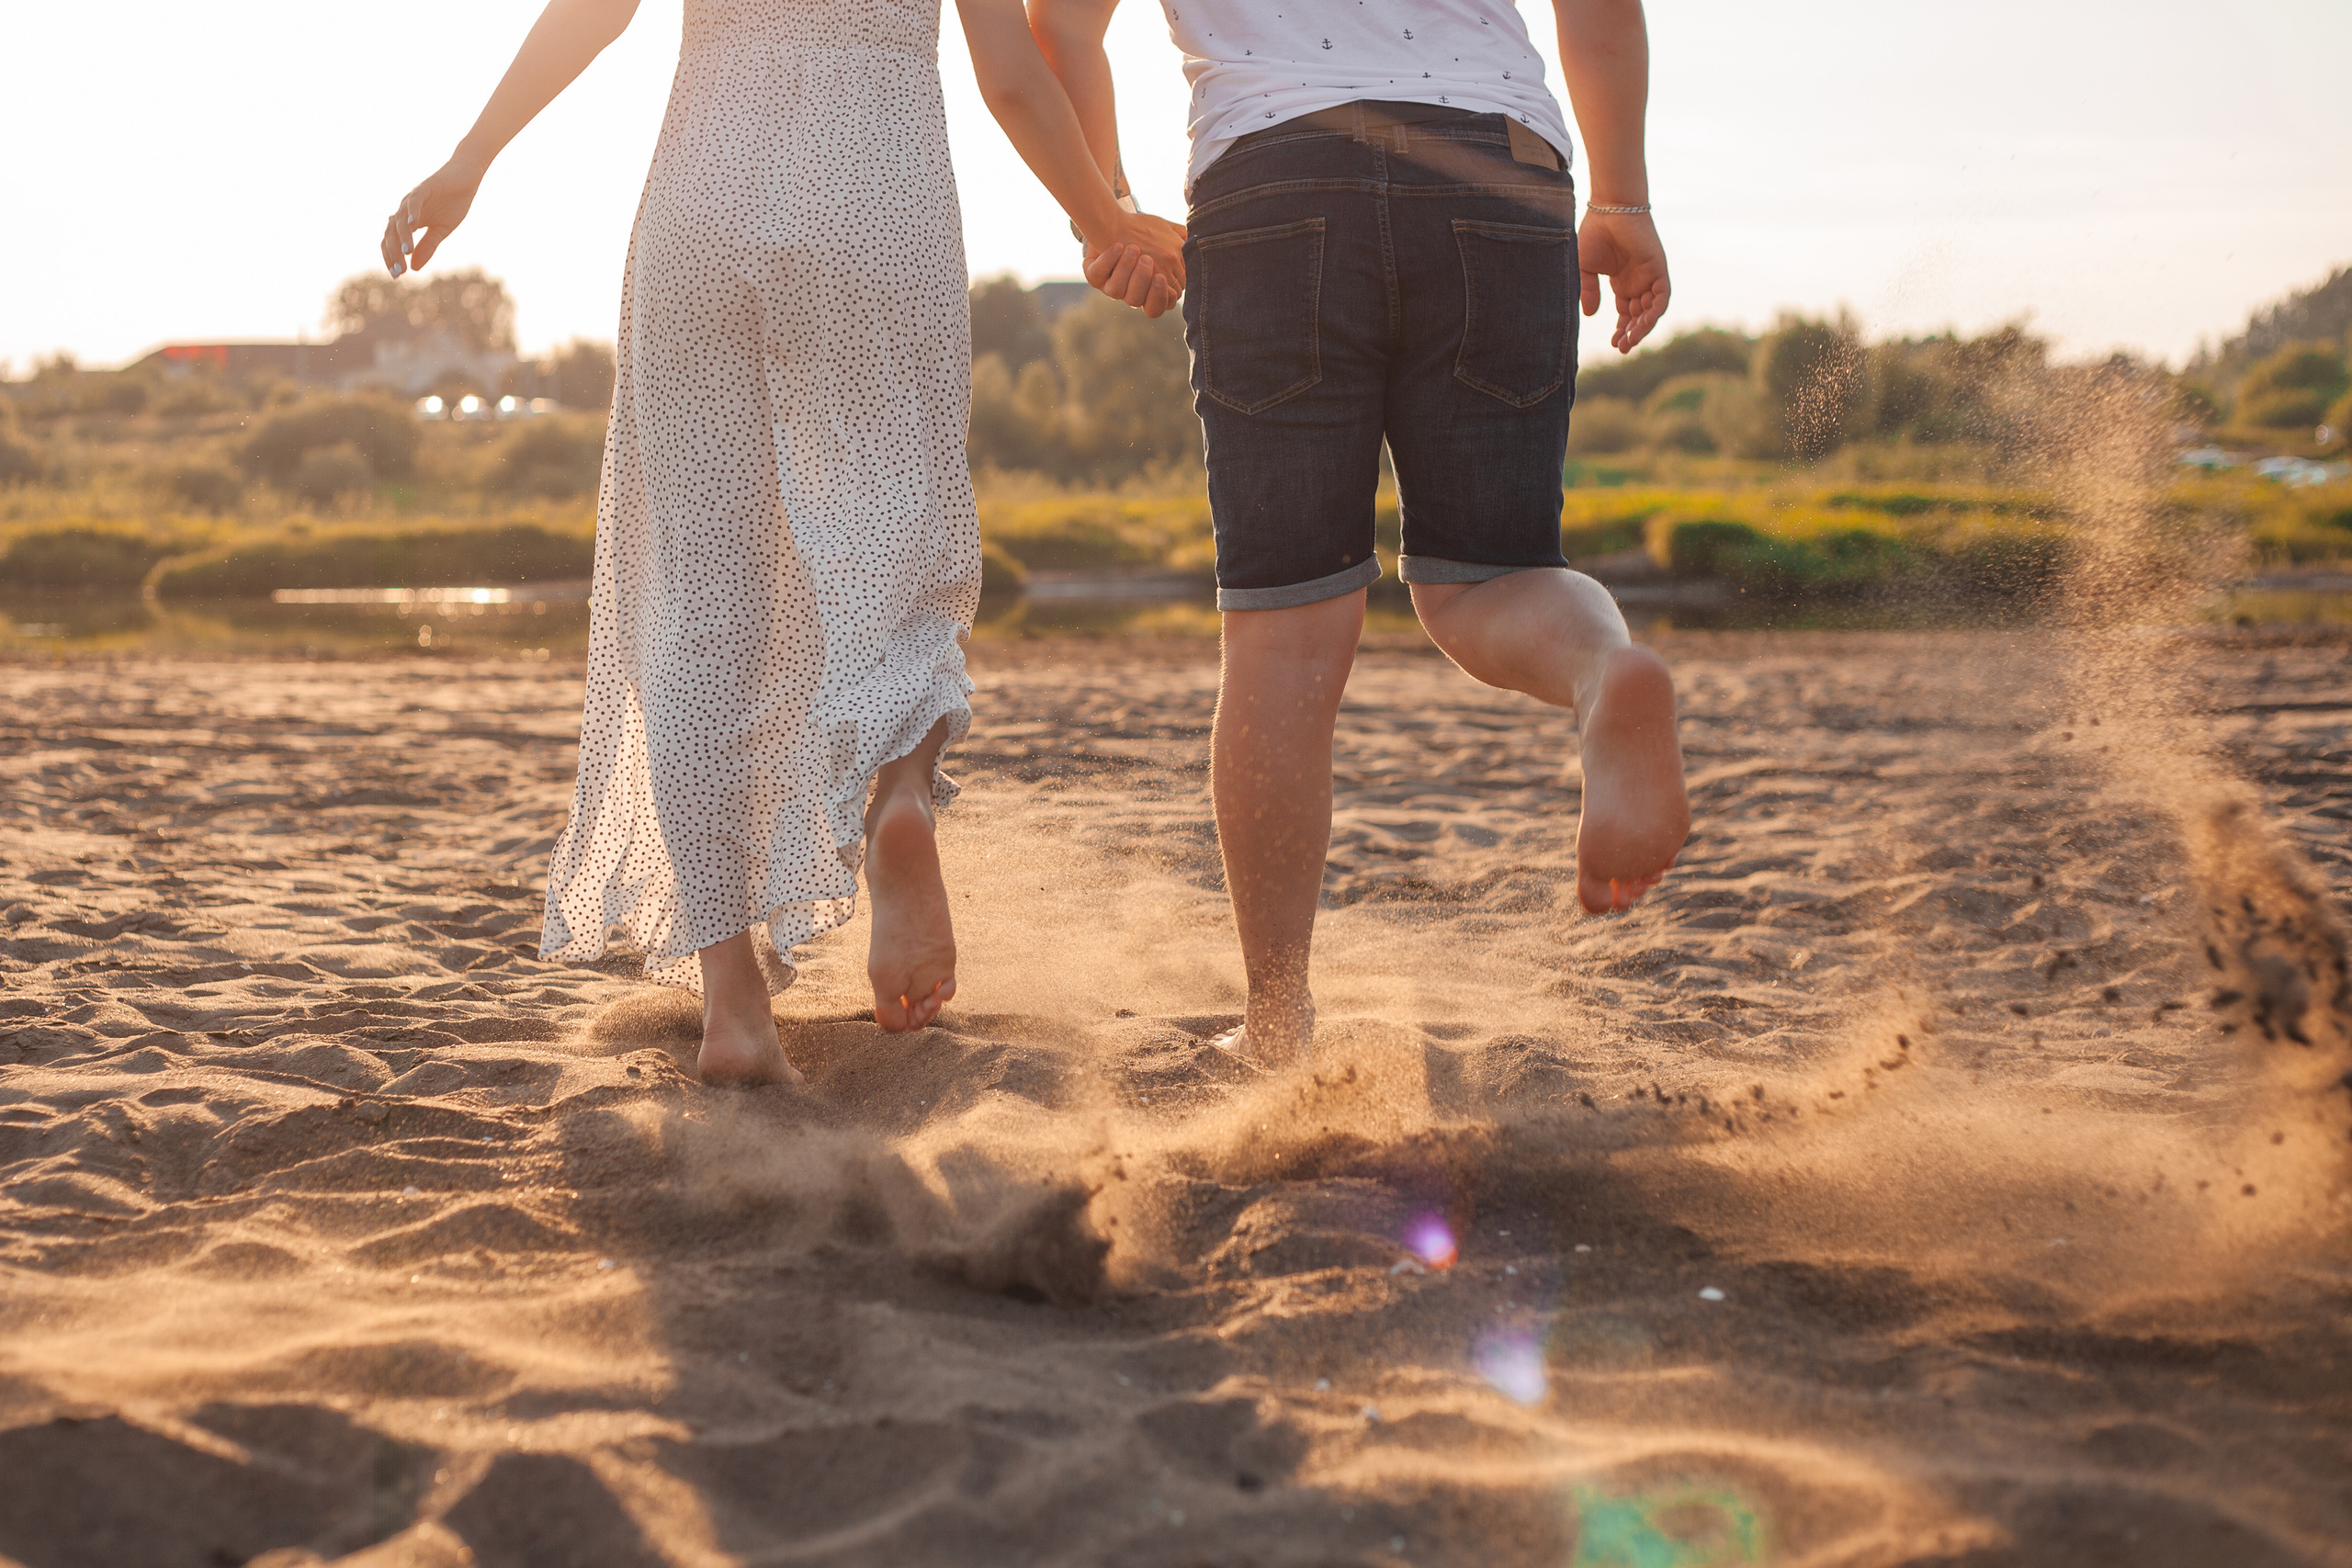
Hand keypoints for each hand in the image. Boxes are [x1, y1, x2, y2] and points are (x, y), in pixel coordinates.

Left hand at [380, 151, 488, 277]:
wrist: (466, 179)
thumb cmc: (454, 203)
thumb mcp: (442, 231)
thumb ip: (427, 247)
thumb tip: (414, 268)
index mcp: (408, 222)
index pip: (392, 241)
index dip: (391, 258)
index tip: (397, 276)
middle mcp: (405, 211)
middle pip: (392, 233)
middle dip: (394, 253)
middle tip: (400, 271)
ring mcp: (412, 199)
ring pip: (400, 220)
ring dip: (402, 237)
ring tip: (406, 253)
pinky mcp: (424, 188)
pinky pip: (413, 201)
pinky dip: (412, 212)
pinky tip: (413, 225)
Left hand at [1082, 210, 1185, 318]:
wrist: (1115, 219)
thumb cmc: (1143, 232)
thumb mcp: (1169, 237)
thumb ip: (1184, 247)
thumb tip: (1195, 253)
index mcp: (1150, 289)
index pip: (1162, 305)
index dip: (1163, 297)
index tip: (1164, 278)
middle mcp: (1131, 291)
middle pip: (1141, 303)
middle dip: (1145, 283)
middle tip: (1148, 260)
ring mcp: (1111, 285)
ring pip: (1119, 292)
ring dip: (1127, 270)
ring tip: (1132, 248)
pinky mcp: (1094, 274)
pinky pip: (1098, 275)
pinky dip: (1107, 260)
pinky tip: (1116, 246)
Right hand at [1577, 210, 1668, 352]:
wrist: (1610, 208)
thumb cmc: (1595, 232)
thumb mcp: (1585, 269)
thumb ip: (1588, 291)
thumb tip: (1590, 316)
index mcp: (1622, 282)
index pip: (1625, 314)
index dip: (1622, 330)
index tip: (1614, 345)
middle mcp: (1638, 282)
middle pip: (1639, 316)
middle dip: (1632, 333)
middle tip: (1623, 348)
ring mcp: (1649, 276)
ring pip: (1651, 310)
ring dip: (1643, 327)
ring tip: (1631, 340)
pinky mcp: (1658, 269)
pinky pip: (1662, 296)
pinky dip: (1655, 312)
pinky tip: (1643, 324)